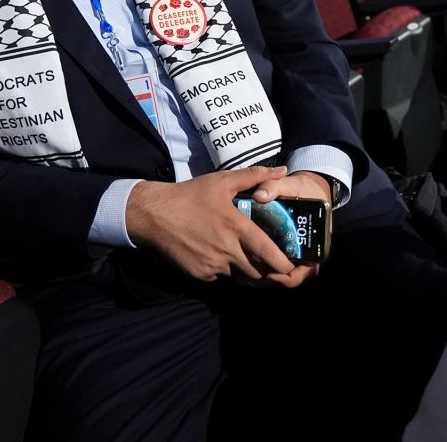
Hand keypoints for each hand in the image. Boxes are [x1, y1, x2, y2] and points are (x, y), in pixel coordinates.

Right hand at [126, 165, 294, 281]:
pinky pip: (219, 277)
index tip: (291, 267)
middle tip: (267, 263)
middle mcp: (226, 250)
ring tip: (240, 254)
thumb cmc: (190, 195)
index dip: (282, 263)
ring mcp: (212, 265)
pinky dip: (222, 269)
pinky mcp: (199, 275)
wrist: (154, 215)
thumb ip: (255, 176)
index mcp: (236, 228)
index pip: (267, 252)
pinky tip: (215, 253)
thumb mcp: (222, 181)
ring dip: (242, 268)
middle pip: (256, 271)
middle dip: (265, 270)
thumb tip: (282, 170)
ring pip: (237, 275)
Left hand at [251, 170, 331, 287]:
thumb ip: (274, 187)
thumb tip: (259, 196)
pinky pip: (272, 269)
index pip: (308, 270)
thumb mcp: (290, 185)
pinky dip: (258, 272)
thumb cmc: (301, 189)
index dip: (290, 277)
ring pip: (279, 277)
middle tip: (248, 279)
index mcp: (315, 241)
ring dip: (262, 280)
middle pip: (290, 278)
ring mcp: (293, 254)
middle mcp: (307, 252)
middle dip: (269, 282)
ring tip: (240, 277)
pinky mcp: (280, 252)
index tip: (271, 274)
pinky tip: (240, 270)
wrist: (304, 189)